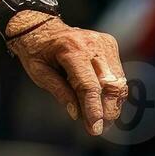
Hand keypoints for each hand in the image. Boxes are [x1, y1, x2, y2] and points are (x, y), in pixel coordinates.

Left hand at [6, 15, 127, 136]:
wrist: (41, 26)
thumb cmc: (36, 51)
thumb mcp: (38, 73)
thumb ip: (59, 92)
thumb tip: (77, 114)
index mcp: (70, 49)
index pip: (89, 86)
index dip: (94, 110)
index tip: (95, 129)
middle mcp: (92, 43)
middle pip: (109, 84)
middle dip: (107, 110)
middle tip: (99, 129)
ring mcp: (104, 42)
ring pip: (118, 81)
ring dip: (113, 104)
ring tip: (103, 121)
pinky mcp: (110, 44)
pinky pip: (118, 74)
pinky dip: (113, 92)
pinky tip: (105, 105)